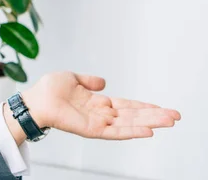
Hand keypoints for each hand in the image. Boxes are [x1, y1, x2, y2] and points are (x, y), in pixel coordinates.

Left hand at [4, 71, 180, 142]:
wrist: (35, 98)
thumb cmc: (49, 89)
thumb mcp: (72, 78)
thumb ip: (89, 81)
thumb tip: (104, 82)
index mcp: (97, 102)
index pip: (126, 106)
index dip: (143, 106)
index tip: (161, 107)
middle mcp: (100, 114)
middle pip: (133, 116)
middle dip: (154, 116)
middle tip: (176, 116)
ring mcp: (97, 123)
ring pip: (129, 124)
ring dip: (150, 123)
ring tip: (169, 122)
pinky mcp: (91, 130)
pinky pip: (115, 133)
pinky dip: (131, 131)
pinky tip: (147, 131)